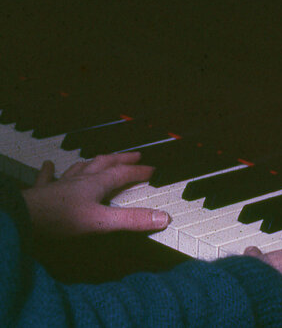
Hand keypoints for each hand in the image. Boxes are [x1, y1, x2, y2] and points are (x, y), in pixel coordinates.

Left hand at [21, 152, 169, 236]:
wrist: (21, 220)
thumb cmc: (60, 220)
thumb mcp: (101, 223)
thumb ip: (132, 221)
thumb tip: (163, 218)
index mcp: (96, 184)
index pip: (123, 173)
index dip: (139, 171)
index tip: (152, 171)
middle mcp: (80, 180)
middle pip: (104, 164)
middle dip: (121, 159)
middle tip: (133, 156)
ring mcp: (60, 185)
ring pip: (80, 167)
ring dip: (92, 162)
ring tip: (98, 159)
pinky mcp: (41, 193)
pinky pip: (47, 177)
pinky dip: (50, 171)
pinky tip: (48, 165)